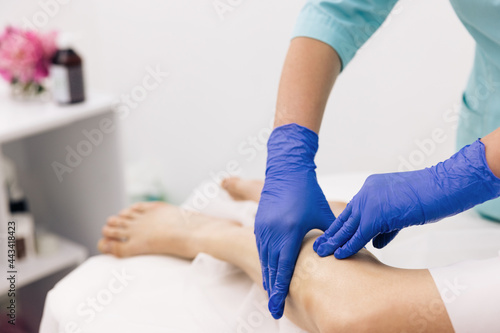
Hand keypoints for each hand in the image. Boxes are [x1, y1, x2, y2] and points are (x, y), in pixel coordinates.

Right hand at [255, 123, 334, 318]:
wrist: (287, 169)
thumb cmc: (307, 190)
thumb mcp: (323, 214)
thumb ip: (330, 236)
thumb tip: (340, 254)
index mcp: (289, 231)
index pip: (283, 268)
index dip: (280, 290)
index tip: (277, 307)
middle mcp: (272, 232)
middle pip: (270, 268)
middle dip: (272, 289)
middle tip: (274, 308)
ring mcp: (263, 227)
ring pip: (263, 259)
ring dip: (268, 276)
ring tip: (272, 292)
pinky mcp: (260, 222)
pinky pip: (261, 248)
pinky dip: (264, 261)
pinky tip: (269, 270)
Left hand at [314, 139, 499, 258]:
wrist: (441, 187)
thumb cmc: (429, 198)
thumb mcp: (402, 211)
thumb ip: (386, 226)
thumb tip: (376, 242)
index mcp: (372, 187)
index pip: (353, 210)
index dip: (341, 225)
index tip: (330, 235)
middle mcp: (367, 192)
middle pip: (345, 217)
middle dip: (332, 233)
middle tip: (318, 245)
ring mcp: (370, 202)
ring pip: (348, 226)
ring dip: (334, 241)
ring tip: (322, 253)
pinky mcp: (377, 214)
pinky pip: (359, 234)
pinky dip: (349, 246)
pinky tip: (340, 255)